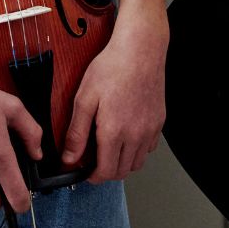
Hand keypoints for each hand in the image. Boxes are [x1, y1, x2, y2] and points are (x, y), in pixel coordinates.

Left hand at [61, 22, 167, 181]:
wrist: (141, 50)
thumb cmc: (112, 68)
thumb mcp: (84, 98)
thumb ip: (76, 133)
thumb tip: (69, 158)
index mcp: (114, 131)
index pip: (105, 171)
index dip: (93, 177)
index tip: (86, 173)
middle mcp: (135, 135)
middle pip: (122, 171)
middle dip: (106, 173)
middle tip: (95, 163)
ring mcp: (150, 129)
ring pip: (138, 162)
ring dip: (123, 163)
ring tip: (110, 151)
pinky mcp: (159, 121)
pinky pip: (149, 148)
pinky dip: (137, 150)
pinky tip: (126, 137)